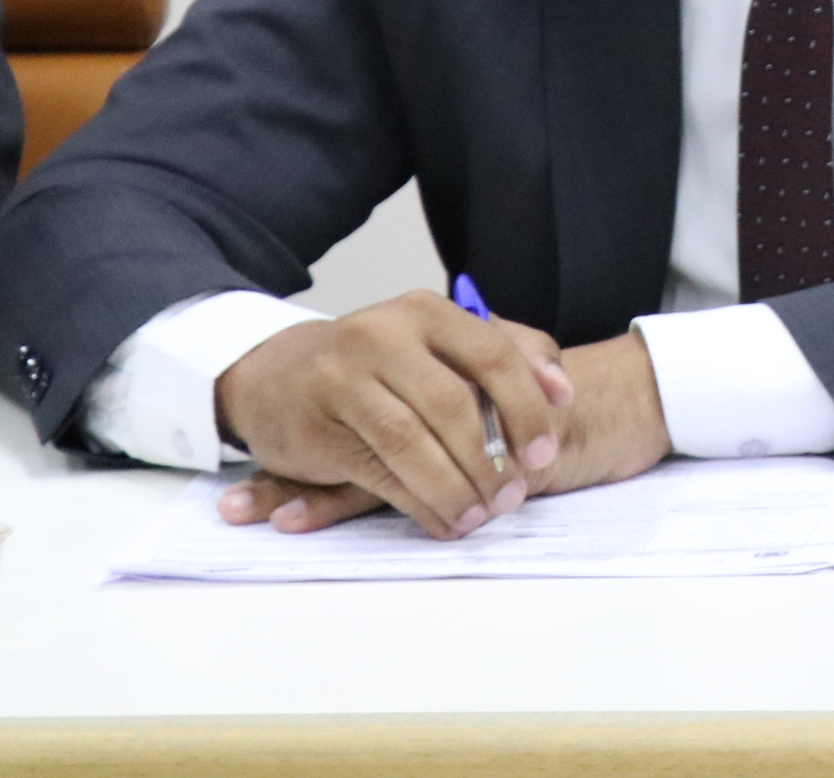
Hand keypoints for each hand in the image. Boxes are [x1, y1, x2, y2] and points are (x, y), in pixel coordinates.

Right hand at [212, 290, 570, 538]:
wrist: (272, 374)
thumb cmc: (377, 361)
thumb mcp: (437, 341)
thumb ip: (506, 352)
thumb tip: (561, 389)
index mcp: (424, 312)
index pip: (492, 355)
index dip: (526, 405)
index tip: (545, 450)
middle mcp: (381, 339)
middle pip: (452, 403)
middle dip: (490, 457)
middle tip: (515, 495)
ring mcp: (342, 382)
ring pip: (412, 442)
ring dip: (454, 487)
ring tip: (480, 515)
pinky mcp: (316, 430)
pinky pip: (378, 473)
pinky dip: (418, 502)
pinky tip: (443, 521)